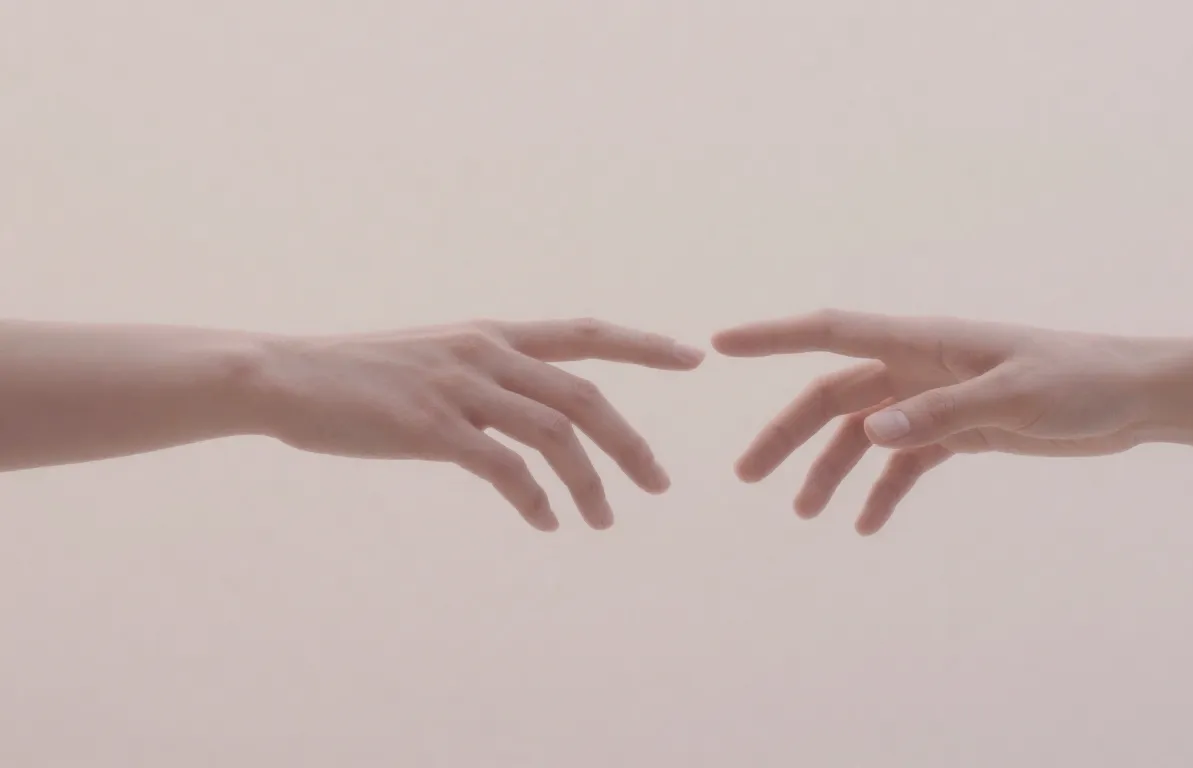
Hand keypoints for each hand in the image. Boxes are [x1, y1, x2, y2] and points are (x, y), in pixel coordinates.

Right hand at [253, 318, 704, 530]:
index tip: (692, 357)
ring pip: (554, 435)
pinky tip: (545, 521)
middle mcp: (485, 353)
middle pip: (585, 396)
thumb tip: (525, 419)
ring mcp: (458, 388)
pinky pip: (503, 469)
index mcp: (491, 333)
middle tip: (660, 484)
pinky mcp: (430, 427)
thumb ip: (485, 380)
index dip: (643, 345)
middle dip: (631, 442)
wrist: (283, 375)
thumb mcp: (434, 361)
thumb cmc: (357, 374)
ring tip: (604, 521)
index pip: (585, 333)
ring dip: (589, 482)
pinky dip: (535, 499)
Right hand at [713, 310, 1159, 534]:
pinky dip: (882, 492)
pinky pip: (904, 463)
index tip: (721, 346)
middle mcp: (917, 367)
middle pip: (832, 397)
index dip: (773, 338)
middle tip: (748, 476)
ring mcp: (934, 400)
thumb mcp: (1014, 397)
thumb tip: (869, 435)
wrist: (1136, 397)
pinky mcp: (959, 431)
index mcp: (923, 342)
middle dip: (787, 434)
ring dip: (830, 471)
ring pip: (861, 435)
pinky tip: (867, 526)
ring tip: (806, 513)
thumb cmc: (1081, 380)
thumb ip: (940, 413)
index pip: (831, 333)